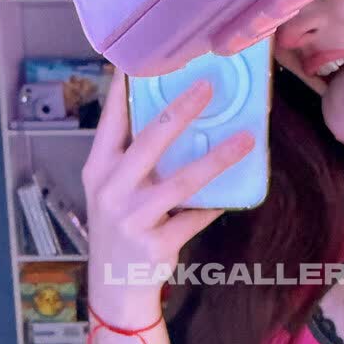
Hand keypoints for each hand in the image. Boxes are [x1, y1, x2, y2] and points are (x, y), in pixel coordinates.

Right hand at [81, 74, 253, 322]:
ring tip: (245, 139)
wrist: (115, 285)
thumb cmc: (119, 226)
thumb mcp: (112, 188)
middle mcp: (111, 190)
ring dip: (217, 158)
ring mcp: (132, 218)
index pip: (112, 119)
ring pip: (181, 181)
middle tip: (207, 86)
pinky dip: (215, 204)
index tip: (145, 57)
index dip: (126, 87)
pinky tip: (232, 193)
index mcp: (98, 169)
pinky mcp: (156, 243)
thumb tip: (172, 112)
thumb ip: (132, 156)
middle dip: (180, 110)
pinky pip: (195, 216)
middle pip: (149, 141)